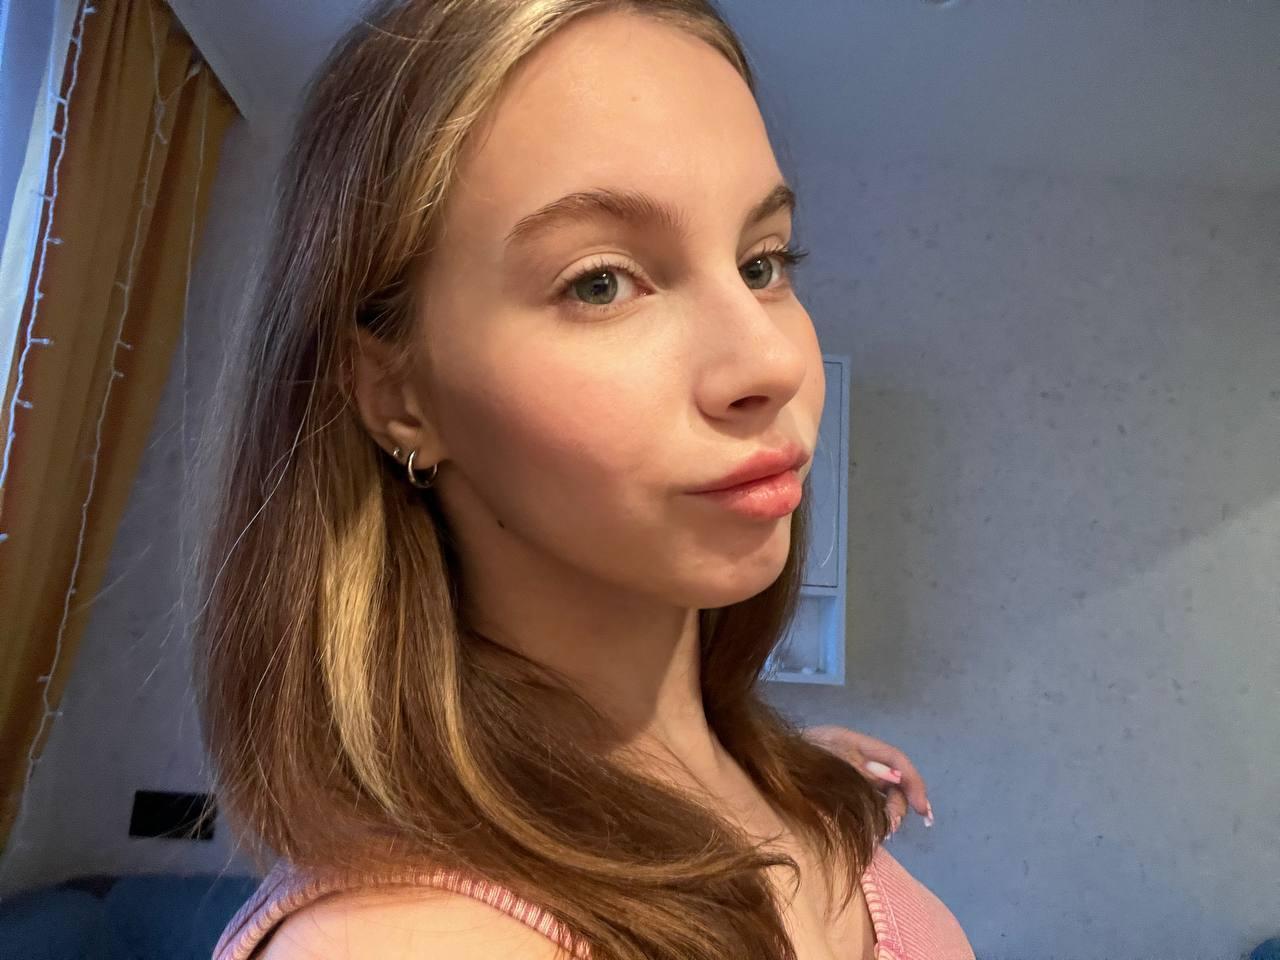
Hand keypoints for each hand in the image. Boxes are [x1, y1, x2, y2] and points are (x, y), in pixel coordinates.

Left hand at [800, 724, 933, 833]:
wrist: (756, 766)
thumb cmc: (790, 761)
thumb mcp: (826, 761)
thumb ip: (861, 769)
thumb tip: (895, 779)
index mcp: (853, 742)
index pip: (896, 759)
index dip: (913, 783)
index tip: (923, 812)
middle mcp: (854, 757)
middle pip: (892, 781)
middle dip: (896, 805)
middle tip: (888, 828)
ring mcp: (847, 775)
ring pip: (880, 797)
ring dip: (883, 815)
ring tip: (873, 831)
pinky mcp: (839, 792)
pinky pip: (865, 806)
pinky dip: (869, 818)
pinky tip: (862, 831)